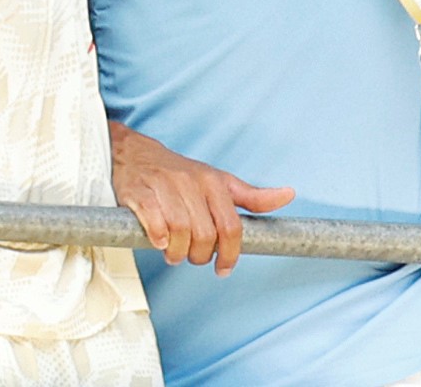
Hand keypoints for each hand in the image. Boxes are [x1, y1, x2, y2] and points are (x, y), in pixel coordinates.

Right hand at [111, 120, 292, 274]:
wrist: (133, 153)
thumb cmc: (178, 173)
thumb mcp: (218, 181)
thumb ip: (251, 196)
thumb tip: (287, 195)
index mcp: (213, 182)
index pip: (231, 226)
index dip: (230, 254)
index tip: (223, 268)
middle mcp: (189, 182)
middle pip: (205, 234)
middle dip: (200, 255)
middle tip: (192, 257)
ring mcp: (162, 185)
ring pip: (179, 230)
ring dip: (177, 252)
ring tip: (173, 253)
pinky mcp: (137, 191)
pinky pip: (153, 221)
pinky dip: (158, 238)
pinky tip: (158, 241)